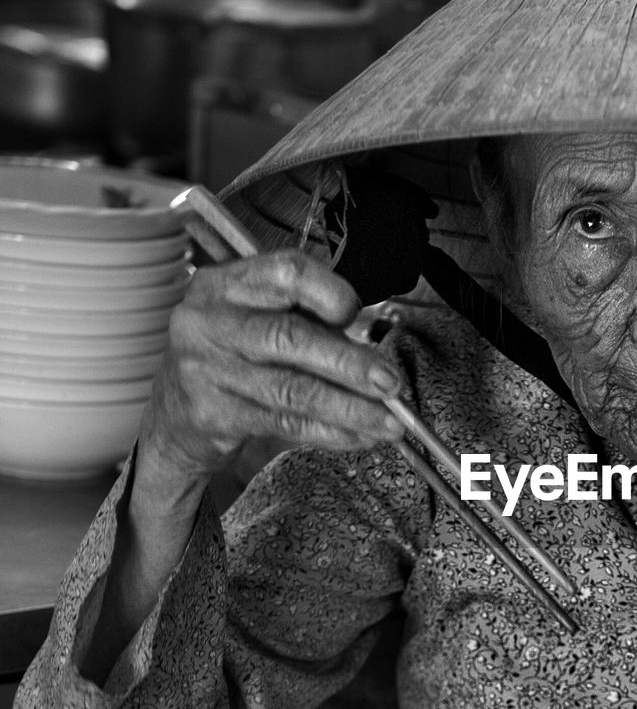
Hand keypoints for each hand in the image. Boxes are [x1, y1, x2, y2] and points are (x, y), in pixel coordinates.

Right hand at [138, 251, 404, 488]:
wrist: (174, 414)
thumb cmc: (236, 357)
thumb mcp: (261, 321)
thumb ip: (308, 322)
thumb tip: (374, 352)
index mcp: (225, 283)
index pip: (285, 272)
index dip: (329, 292)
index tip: (360, 315)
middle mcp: (208, 320)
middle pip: (290, 337)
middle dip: (350, 363)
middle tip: (390, 383)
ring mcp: (204, 369)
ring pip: (291, 389)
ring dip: (350, 408)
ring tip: (389, 421)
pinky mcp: (211, 414)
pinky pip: (283, 423)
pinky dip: (330, 432)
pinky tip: (360, 436)